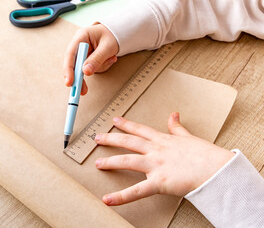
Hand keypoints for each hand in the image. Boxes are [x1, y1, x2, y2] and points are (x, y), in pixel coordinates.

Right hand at [63, 23, 118, 94]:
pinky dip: (101, 67)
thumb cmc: (112, 35)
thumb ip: (97, 58)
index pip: (71, 54)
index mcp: (81, 36)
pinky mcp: (87, 59)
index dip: (69, 69)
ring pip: (84, 69)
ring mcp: (83, 53)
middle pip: (74, 65)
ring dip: (98, 68)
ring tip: (111, 58)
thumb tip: (86, 72)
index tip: (70, 82)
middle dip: (79, 78)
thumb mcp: (108, 46)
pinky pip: (91, 69)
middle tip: (82, 91)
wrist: (118, 33)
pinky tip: (110, 59)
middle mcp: (79, 45)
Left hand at [95, 112, 233, 205]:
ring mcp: (155, 165)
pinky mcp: (158, 182)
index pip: (140, 129)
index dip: (126, 124)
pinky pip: (136, 191)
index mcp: (163, 140)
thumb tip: (174, 114)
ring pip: (127, 161)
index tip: (115, 120)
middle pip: (128, 142)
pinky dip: (121, 197)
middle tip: (97, 138)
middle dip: (111, 138)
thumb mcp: (189, 137)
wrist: (216, 168)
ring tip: (97, 164)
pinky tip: (108, 200)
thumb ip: (177, 127)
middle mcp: (155, 150)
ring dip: (110, 162)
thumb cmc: (205, 154)